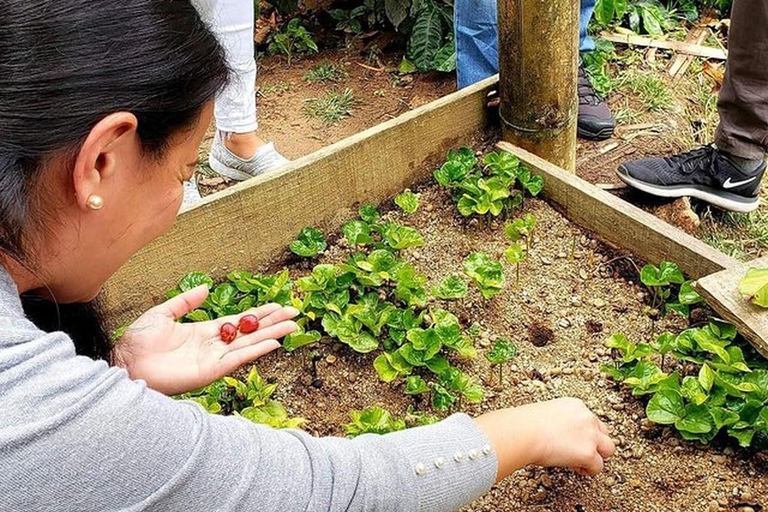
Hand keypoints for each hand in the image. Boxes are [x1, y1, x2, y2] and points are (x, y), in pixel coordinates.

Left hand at [112, 285, 298, 395]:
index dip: (258, 313)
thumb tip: (206, 288)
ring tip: (292, 326)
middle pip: (250, 332)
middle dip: (272, 322)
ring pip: (250, 344)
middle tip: (294, 313)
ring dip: (272, 335)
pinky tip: (272, 343)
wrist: (125, 362)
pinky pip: (238, 358)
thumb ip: (185, 302)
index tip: (277, 305)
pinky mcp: (211, 371)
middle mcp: (213, 345)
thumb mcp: (162, 313)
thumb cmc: (137, 342)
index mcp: (203, 331)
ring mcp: (213, 359)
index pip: (239, 321)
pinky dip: (256, 350)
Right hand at [476, 398, 614, 480]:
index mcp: (575, 405)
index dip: (582, 432)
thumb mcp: (544, 414)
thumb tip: (552, 433)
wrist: (523, 432)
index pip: (589, 420)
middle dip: (595, 443)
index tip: (572, 440)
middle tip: (580, 451)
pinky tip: (575, 468)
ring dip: (597, 456)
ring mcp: (590, 435)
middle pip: (603, 433)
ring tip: (582, 462)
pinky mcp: (589, 453)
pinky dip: (588, 470)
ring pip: (608, 449)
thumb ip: (557, 421)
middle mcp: (587, 417)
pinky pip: (598, 467)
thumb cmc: (525, 424)